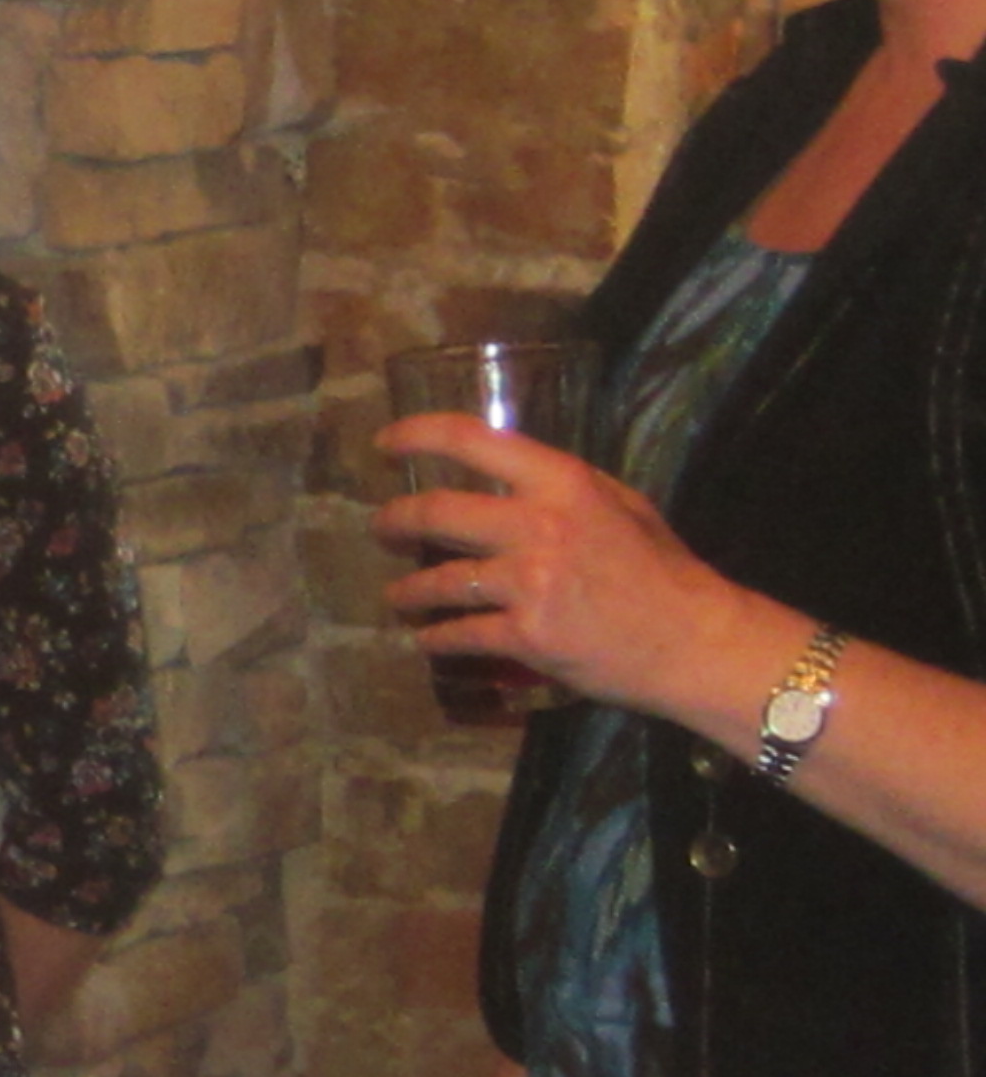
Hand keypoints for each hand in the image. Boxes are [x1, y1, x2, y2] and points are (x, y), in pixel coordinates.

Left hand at [369, 415, 783, 720]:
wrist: (694, 641)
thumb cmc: (662, 570)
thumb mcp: (622, 505)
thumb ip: (564, 488)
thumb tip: (508, 475)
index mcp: (563, 483)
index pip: (471, 440)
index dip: (417, 435)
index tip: (383, 444)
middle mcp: (539, 525)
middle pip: (435, 512)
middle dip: (393, 522)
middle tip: (382, 530)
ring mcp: (529, 582)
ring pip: (438, 581)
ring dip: (406, 591)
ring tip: (397, 595)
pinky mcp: (527, 635)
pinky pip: (460, 633)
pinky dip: (436, 638)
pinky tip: (427, 639)